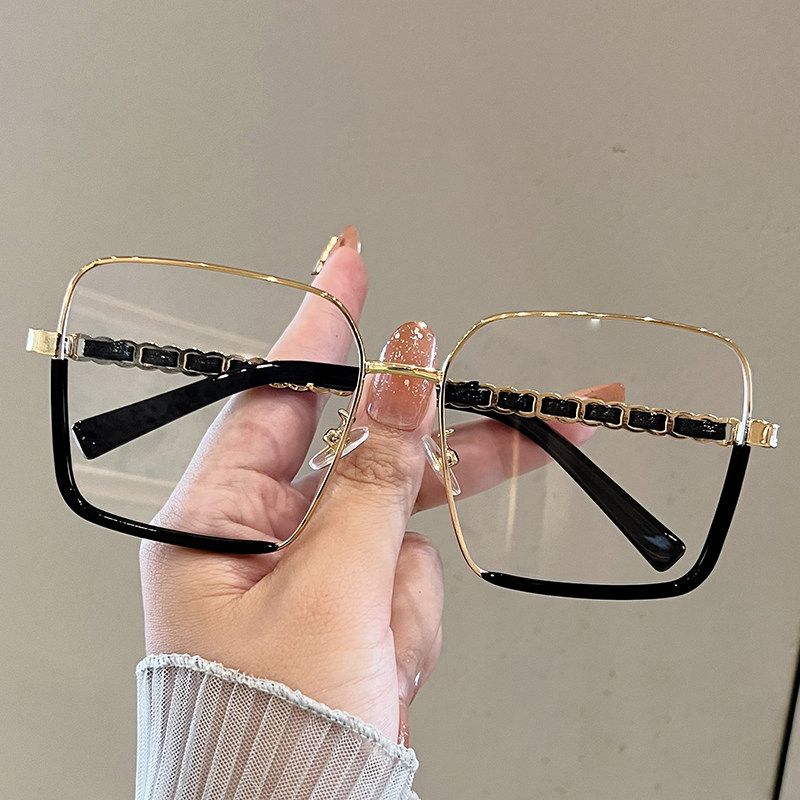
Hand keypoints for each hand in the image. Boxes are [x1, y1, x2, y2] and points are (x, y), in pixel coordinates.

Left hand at [140, 240, 442, 743]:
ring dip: (407, 587)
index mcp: (216, 518)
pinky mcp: (352, 603)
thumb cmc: (271, 732)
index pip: (279, 391)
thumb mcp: (332, 588)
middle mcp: (259, 535)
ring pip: (400, 525)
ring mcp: (312, 570)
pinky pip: (409, 577)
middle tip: (522, 417)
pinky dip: (410, 622)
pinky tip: (383, 666)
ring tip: (383, 646)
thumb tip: (404, 373)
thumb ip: (375, 473)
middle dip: (431, 459)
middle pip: (364, 457)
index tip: (350, 260)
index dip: (323, 324)